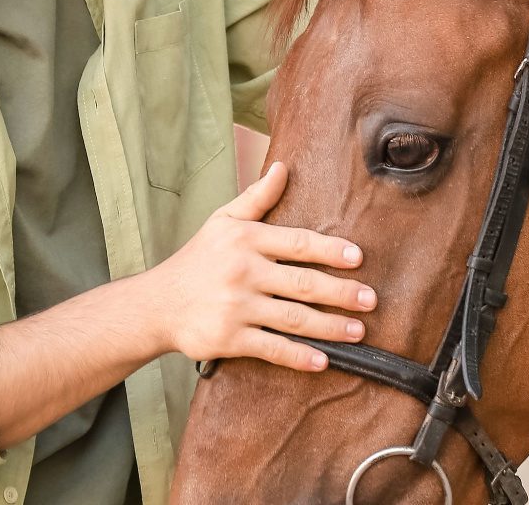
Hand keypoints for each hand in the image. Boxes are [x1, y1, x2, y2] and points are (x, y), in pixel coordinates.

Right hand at [142, 161, 374, 371]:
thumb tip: (282, 168)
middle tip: (370, 300)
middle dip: (342, 293)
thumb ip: (257, 198)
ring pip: (294, 319)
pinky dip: (300, 356)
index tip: (358, 258)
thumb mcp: (222, 221)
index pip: (297, 243)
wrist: (157, 305)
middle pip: (303, 283)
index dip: (330, 251)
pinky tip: (323, 360)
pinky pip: (273, 348)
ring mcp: (236, 307)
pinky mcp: (229, 338)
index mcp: (245, 240)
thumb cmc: (197, 260)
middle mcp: (242, 271)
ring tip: (358, 331)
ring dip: (331, 327)